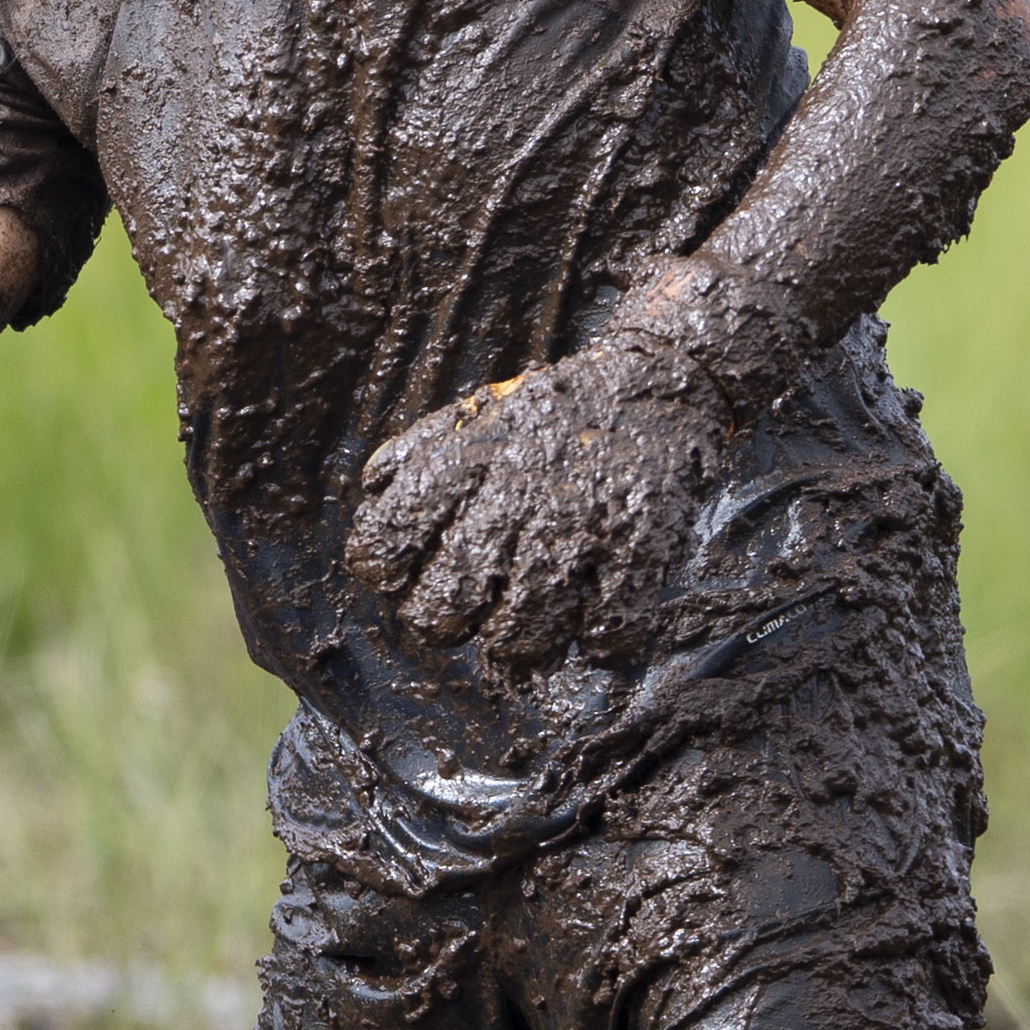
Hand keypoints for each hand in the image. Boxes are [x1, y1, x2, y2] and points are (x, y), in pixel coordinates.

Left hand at [344, 326, 733, 673]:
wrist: (658, 383)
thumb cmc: (553, 415)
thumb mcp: (474, 416)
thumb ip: (416, 454)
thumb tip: (371, 496)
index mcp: (463, 465)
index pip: (386, 544)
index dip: (385, 572)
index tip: (402, 575)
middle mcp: (513, 498)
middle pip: (442, 610)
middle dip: (444, 624)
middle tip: (465, 611)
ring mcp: (578, 527)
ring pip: (518, 637)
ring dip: (517, 646)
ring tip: (524, 626)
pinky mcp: (640, 549)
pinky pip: (608, 634)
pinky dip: (599, 645)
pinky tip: (592, 623)